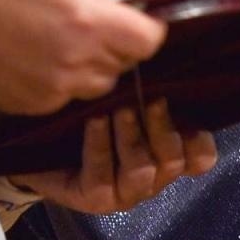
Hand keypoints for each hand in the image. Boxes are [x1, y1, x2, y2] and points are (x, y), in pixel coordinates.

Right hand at [0, 0, 167, 115]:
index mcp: (88, 22)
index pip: (149, 41)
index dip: (146, 28)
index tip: (130, 17)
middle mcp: (80, 62)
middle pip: (127, 62)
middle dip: (118, 43)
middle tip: (89, 22)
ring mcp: (61, 89)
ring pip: (102, 83)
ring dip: (95, 65)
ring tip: (66, 42)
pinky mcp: (42, 106)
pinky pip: (72, 97)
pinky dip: (68, 81)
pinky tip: (44, 60)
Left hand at [10, 99, 217, 213]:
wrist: (40, 145)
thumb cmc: (88, 113)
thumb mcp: (121, 95)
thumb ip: (147, 81)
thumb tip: (161, 40)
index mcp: (165, 154)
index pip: (199, 159)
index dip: (199, 141)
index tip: (189, 113)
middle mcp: (151, 175)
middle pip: (172, 161)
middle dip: (164, 129)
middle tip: (153, 100)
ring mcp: (124, 191)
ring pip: (142, 171)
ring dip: (132, 138)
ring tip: (118, 109)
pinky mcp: (94, 199)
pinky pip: (103, 177)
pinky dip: (100, 147)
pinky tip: (93, 121)